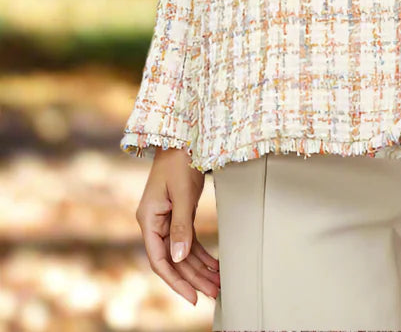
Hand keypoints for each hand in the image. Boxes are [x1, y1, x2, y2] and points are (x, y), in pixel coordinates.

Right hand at [135, 146, 220, 305]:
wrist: (183, 135)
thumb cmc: (180, 159)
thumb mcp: (182, 194)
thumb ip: (180, 227)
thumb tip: (178, 258)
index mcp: (149, 219)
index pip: (159, 260)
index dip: (175, 281)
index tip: (192, 297)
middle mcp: (155, 222)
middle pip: (173, 259)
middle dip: (193, 278)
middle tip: (215, 293)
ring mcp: (166, 219)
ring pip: (182, 252)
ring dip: (200, 268)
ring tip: (218, 284)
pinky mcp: (178, 214)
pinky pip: (188, 241)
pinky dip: (201, 253)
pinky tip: (214, 265)